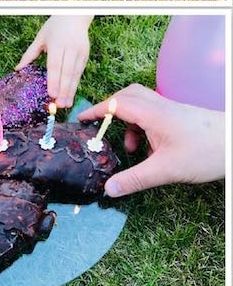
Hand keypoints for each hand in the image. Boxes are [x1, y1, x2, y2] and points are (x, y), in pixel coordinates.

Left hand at [16, 15, 92, 107]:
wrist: (75, 16)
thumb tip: (18, 68)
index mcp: (56, 44)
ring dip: (71, 90)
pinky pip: (81, 72)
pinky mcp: (86, 55)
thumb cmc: (54, 27)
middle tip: (59, 105)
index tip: (51, 94)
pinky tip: (72, 94)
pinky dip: (76, 84)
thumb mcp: (40, 38)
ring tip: (66, 104)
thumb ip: (29, 54)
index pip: (55, 65)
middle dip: (63, 90)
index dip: (54, 81)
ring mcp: (80, 52)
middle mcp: (70, 49)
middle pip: (67, 72)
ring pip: (76, 74)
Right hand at [79, 83, 225, 196]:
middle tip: (101, 126)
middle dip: (111, 109)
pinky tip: (151, 149)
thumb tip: (109, 189)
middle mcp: (160, 106)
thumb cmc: (206, 152)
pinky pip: (154, 114)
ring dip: (129, 121)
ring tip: (130, 147)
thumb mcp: (166, 170)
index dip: (96, 111)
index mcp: (152, 113)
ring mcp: (172, 111)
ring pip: (142, 104)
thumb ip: (135, 179)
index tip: (80, 120)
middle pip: (127, 96)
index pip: (115, 104)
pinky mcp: (181, 118)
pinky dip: (144, 127)